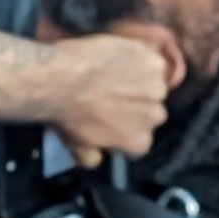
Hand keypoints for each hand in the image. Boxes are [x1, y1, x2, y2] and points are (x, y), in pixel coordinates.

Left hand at [46, 32, 182, 165]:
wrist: (61, 78)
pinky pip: (151, 60)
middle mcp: (154, 117)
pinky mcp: (154, 64)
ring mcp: (157, 89)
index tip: (114, 117)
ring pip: (153, 84)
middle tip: (113, 93)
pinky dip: (138, 58)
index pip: (141, 137)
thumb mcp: (75, 145)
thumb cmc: (66, 113)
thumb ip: (91, 157)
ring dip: (140, 79)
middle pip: (152, 110)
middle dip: (137, 104)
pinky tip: (118, 58)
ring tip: (114, 74)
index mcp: (139, 142)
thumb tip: (95, 160)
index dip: (127, 126)